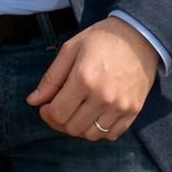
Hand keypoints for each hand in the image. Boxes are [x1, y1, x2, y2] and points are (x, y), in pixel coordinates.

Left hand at [26, 17, 158, 140]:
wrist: (138, 36)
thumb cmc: (101, 39)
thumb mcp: (71, 49)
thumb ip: (51, 78)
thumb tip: (32, 101)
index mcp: (84, 79)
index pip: (58, 114)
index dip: (47, 114)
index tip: (46, 106)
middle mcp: (103, 97)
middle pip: (72, 128)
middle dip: (60, 121)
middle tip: (59, 108)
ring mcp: (120, 106)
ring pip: (91, 135)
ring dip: (79, 127)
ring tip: (77, 111)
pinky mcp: (133, 111)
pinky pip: (111, 135)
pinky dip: (99, 130)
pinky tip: (95, 115)